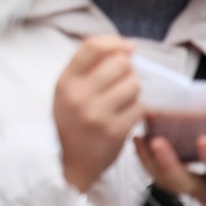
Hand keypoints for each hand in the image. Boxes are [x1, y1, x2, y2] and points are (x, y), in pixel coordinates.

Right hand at [53, 35, 141, 191]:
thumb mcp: (68, 92)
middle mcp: (78, 95)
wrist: (69, 163)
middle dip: (128, 70)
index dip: (115, 42)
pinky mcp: (115, 131)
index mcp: (65, 81)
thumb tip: (127, 47)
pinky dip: (137, 110)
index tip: (127, 48)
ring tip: (123, 101)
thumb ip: (89, 69)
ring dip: (134, 91)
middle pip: (120, 63)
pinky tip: (126, 116)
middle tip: (122, 82)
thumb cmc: (72, 122)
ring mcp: (97, 114)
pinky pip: (140, 108)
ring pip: (134, 85)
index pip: (92, 46)